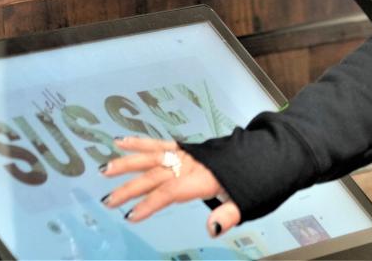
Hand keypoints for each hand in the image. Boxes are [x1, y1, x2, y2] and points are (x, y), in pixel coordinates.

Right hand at [100, 136, 241, 236]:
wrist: (265, 154)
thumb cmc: (254, 181)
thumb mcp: (246, 200)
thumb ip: (228, 214)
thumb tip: (212, 229)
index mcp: (204, 178)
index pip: (171, 191)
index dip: (150, 203)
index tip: (130, 215)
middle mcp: (192, 163)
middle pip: (156, 174)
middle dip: (131, 187)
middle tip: (108, 200)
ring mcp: (187, 154)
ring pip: (154, 156)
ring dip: (128, 162)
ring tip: (105, 168)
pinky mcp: (186, 149)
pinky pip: (161, 144)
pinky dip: (141, 143)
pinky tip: (121, 142)